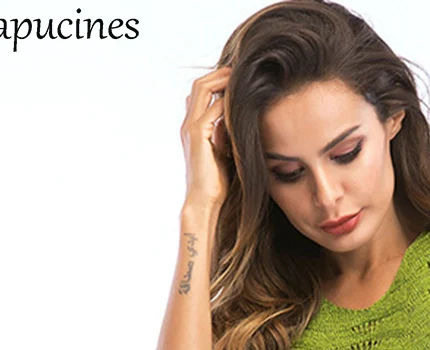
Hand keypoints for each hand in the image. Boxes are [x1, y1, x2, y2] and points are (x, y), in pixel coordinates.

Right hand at [181, 65, 233, 208]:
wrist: (204, 200)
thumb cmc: (215, 181)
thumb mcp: (223, 151)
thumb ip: (224, 134)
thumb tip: (235, 122)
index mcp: (192, 126)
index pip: (200, 92)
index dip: (217, 80)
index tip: (237, 78)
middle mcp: (188, 123)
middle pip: (199, 85)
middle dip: (220, 74)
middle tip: (240, 70)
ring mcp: (190, 128)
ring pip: (202, 90)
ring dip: (222, 80)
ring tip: (240, 77)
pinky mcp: (197, 137)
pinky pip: (211, 111)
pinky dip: (226, 102)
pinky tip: (240, 101)